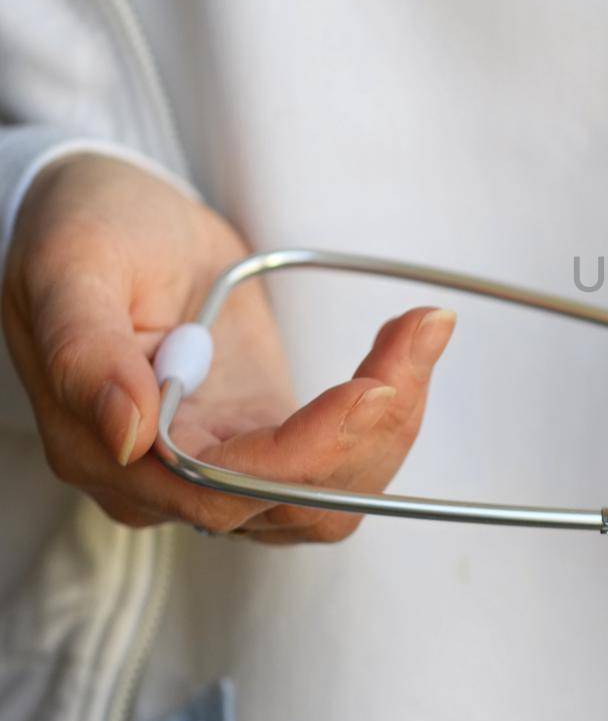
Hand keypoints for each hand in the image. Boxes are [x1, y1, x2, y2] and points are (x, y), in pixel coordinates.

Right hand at [2, 154, 454, 542]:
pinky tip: (410, 342)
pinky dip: (389, 408)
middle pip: (296, 502)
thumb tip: (129, 434)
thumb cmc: (86, 232)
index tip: (373, 388)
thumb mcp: (70, 269)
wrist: (115, 218)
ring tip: (423, 328)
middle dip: (372, 428)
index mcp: (108, 453)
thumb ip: (86, 353)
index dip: (307, 451)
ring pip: (332, 491)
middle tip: (420, 334)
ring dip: (394, 420)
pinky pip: (343, 458)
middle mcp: (167, 482)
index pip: (224, 487)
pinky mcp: (268, 439)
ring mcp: (224, 465)